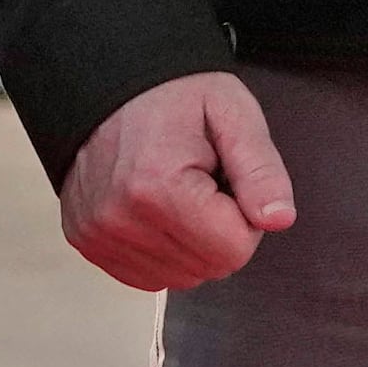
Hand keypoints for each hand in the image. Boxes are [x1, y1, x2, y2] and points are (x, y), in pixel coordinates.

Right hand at [61, 73, 297, 291]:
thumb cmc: (171, 97)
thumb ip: (260, 169)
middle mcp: (121, 219)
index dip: (245, 215)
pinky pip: (149, 277)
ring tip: (178, 194)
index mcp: (159, 187)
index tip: (227, 180)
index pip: (235, 250)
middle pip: (209, 268)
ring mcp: (99, 236)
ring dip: (191, 243)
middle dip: (219, 231)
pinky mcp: (89, 244)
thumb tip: (278, 218)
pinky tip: (157, 212)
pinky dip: (164, 251)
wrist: (108, 88)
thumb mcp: (232, 114)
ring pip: (182, 278)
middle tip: (203, 183)